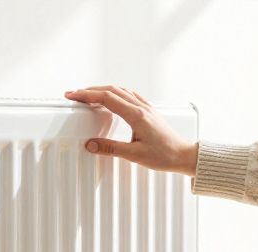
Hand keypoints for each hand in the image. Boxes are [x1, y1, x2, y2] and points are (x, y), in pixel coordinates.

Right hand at [64, 85, 198, 175]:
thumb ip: (110, 148)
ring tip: (88, 96)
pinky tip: (111, 99)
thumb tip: (90, 144)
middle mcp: (141, 107)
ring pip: (120, 90)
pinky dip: (114, 94)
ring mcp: (146, 107)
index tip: (73, 96)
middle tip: (74, 95)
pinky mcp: (148, 111)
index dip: (87, 95)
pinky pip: (128, 95)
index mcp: (136, 115)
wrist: (184, 155)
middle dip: (90, 90)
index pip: (106, 98)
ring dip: (102, 90)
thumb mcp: (134, 155)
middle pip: (111, 90)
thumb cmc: (165, 155)